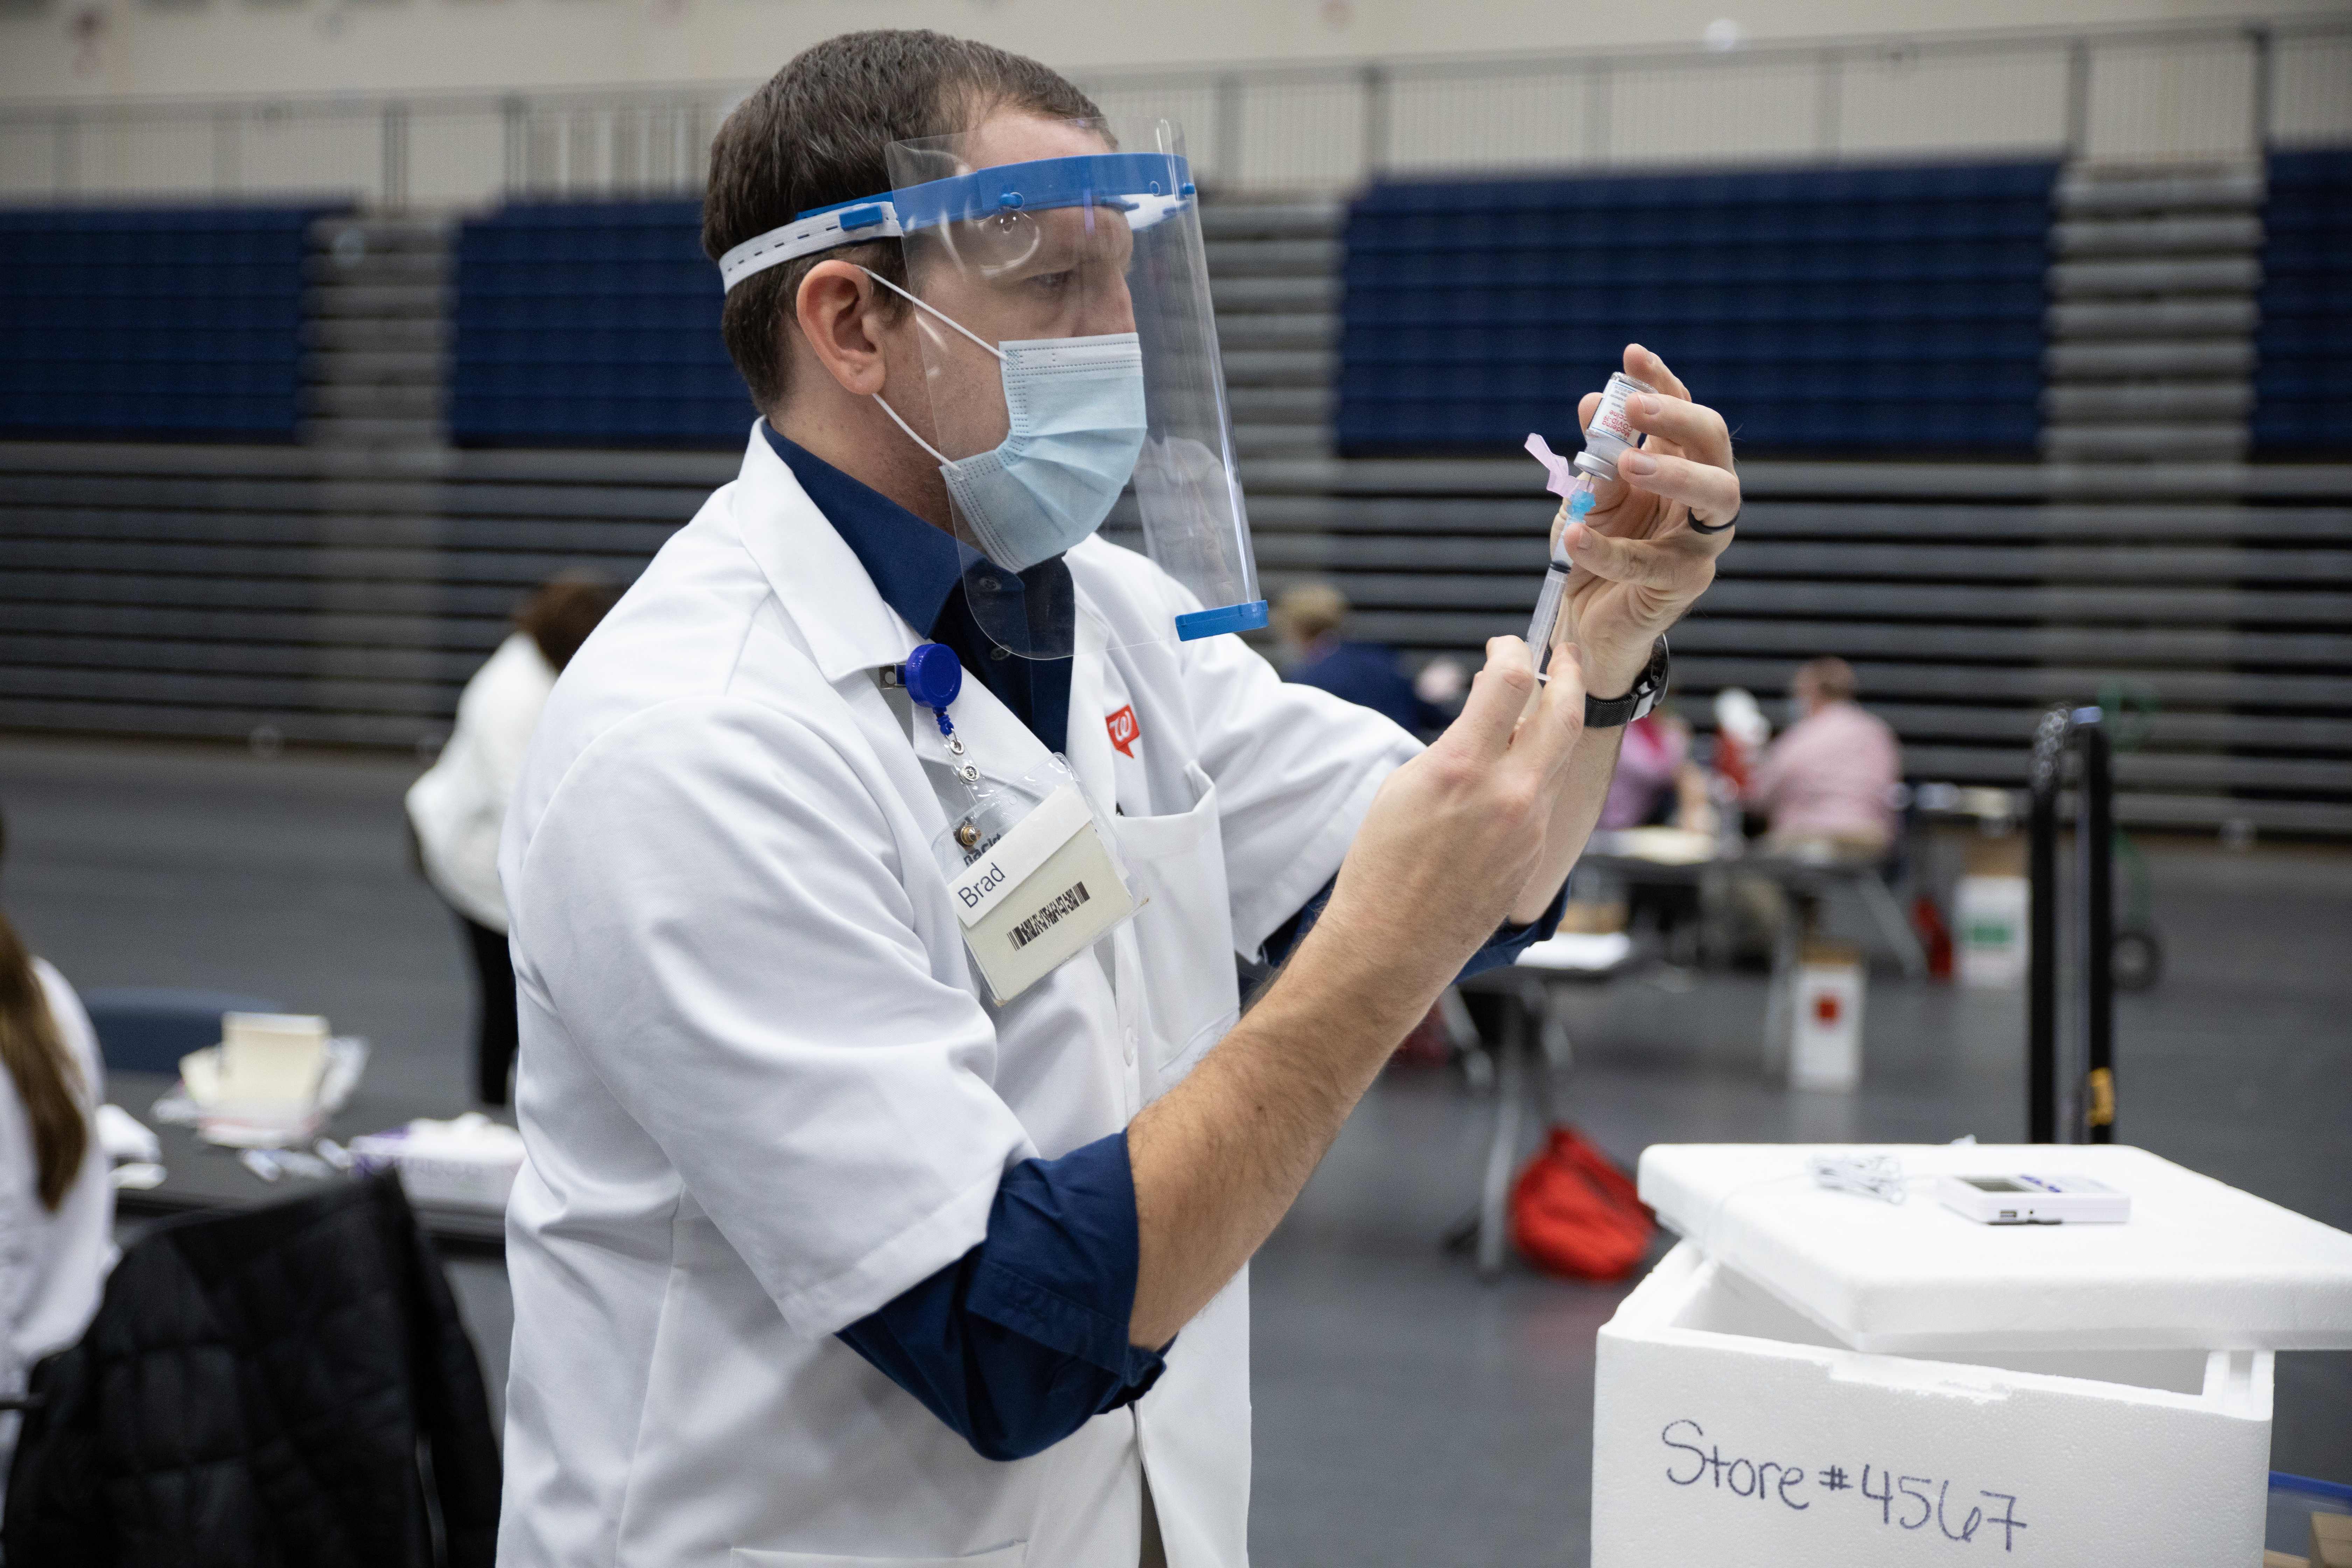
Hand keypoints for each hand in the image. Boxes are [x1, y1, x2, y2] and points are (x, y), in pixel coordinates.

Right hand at [1310, 634, 1586, 1018]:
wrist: (1391, 944)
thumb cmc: (1380, 868)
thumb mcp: (1404, 786)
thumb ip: (1455, 745)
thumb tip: (1489, 716)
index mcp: (1461, 768)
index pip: (1509, 680)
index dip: (1512, 648)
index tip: (1506, 643)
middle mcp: (1507, 794)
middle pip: (1563, 712)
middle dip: (1569, 673)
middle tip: (1566, 653)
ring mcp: (1529, 826)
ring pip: (1560, 755)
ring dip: (1556, 721)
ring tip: (1545, 702)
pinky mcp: (1535, 852)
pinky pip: (1546, 797)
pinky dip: (1537, 770)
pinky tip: (1516, 768)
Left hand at [1557, 343, 1739, 695]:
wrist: (1583, 619)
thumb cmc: (1591, 550)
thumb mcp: (1585, 497)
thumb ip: (1592, 458)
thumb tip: (1588, 405)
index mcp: (1676, 465)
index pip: (1681, 411)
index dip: (1661, 381)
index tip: (1632, 354)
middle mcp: (1699, 497)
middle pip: (1714, 444)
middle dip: (1679, 418)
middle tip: (1635, 406)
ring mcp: (1700, 541)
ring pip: (1717, 495)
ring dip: (1675, 473)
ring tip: (1627, 463)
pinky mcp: (1685, 583)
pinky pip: (1650, 562)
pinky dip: (1608, 548)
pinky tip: (1574, 535)